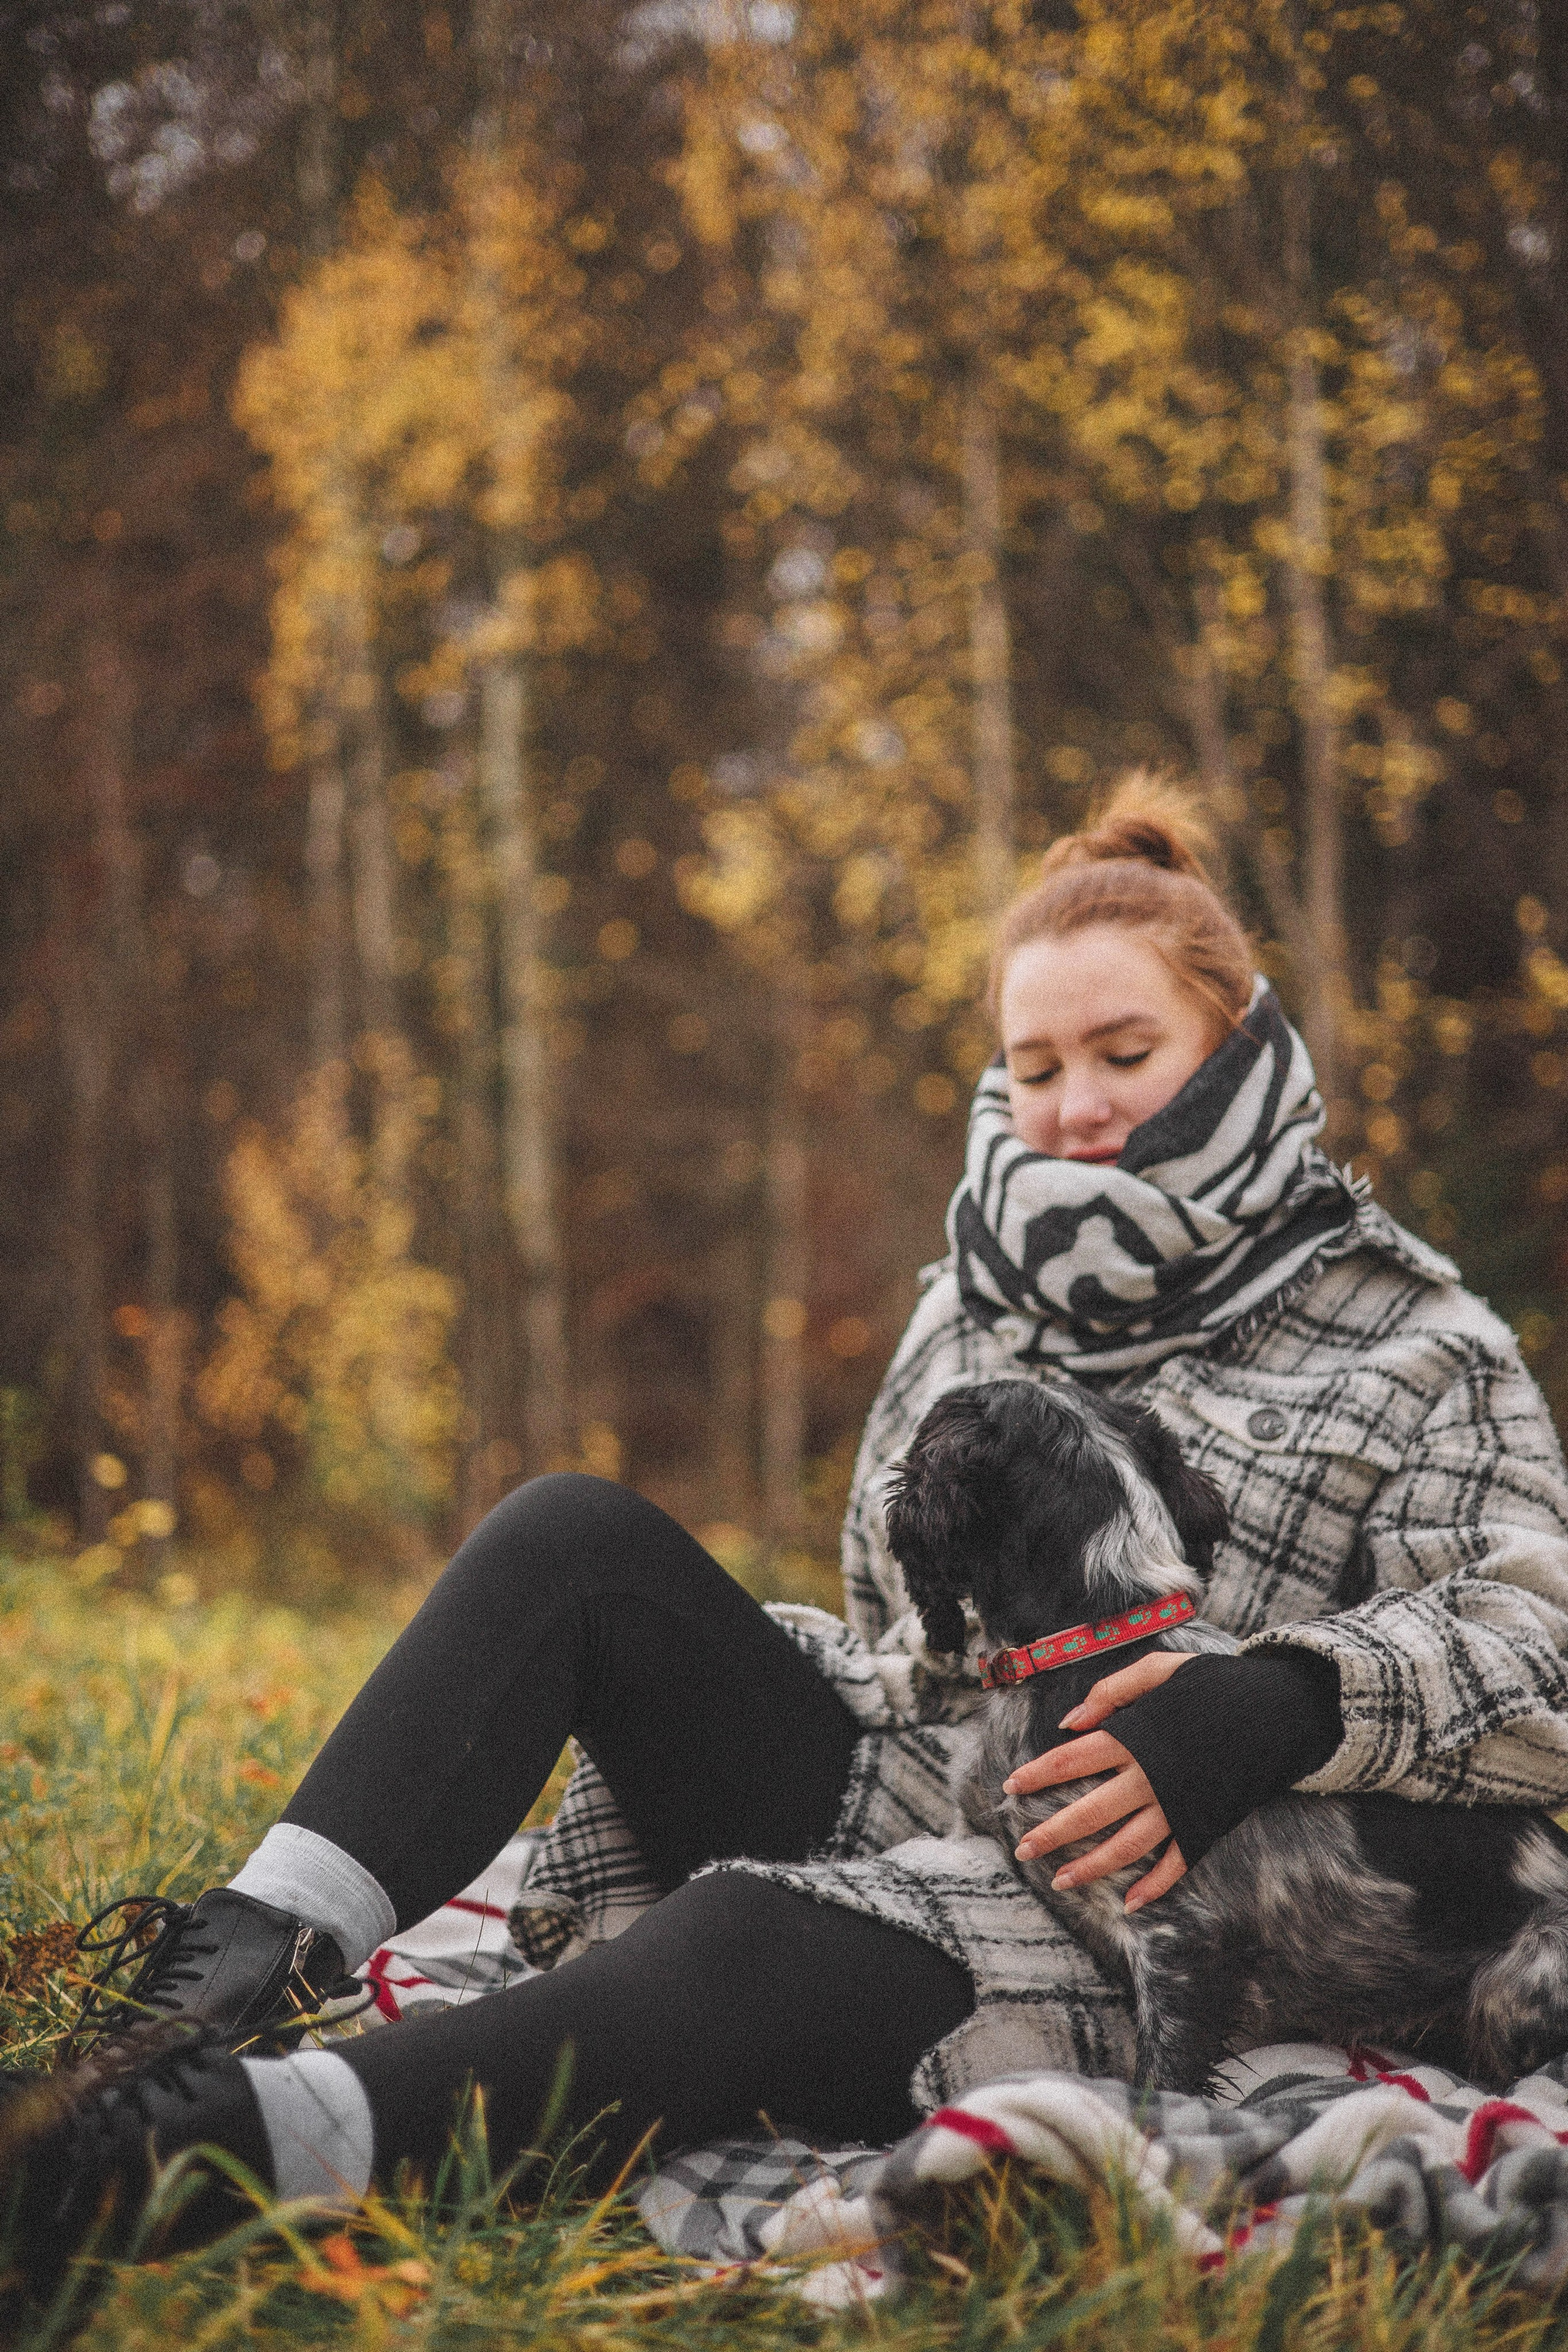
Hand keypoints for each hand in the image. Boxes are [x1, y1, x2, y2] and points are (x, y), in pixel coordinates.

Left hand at [1003, 1651, 1194, 1912]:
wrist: (1278, 1709)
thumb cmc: (1213, 1684)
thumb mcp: (1161, 1669)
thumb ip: (1112, 1690)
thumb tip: (1071, 1722)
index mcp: (1135, 1737)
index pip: (1072, 1760)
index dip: (1038, 1775)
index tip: (1009, 1788)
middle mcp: (1151, 1777)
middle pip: (1090, 1811)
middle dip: (1052, 1832)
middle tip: (1022, 1849)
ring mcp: (1178, 1805)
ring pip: (1127, 1846)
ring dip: (1092, 1867)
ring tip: (1061, 1881)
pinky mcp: (1205, 1823)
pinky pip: (1177, 1862)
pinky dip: (1155, 1886)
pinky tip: (1130, 1903)